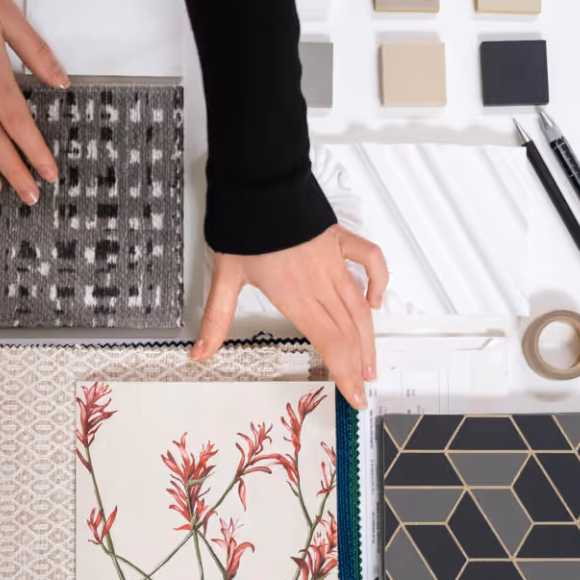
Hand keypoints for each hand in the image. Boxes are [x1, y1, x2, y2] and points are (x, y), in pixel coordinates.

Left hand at [191, 225, 387, 408]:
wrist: (260, 183)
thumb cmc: (245, 224)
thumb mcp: (225, 276)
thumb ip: (216, 319)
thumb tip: (201, 351)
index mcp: (295, 295)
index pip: (330, 344)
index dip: (345, 373)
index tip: (353, 396)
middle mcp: (319, 282)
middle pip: (349, 332)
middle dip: (359, 366)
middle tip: (363, 389)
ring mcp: (332, 261)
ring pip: (361, 306)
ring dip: (369, 338)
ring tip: (370, 362)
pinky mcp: (338, 240)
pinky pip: (369, 262)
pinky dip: (378, 283)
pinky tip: (375, 301)